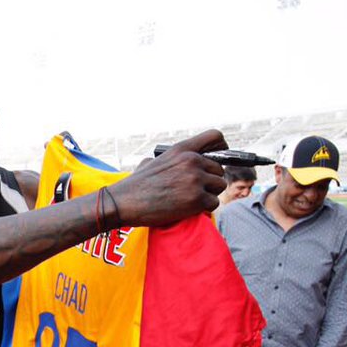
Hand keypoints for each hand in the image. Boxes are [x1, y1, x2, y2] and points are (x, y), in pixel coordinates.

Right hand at [109, 130, 226, 227]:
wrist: (124, 202)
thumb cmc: (135, 185)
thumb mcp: (152, 161)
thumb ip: (172, 159)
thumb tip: (180, 163)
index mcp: (181, 149)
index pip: (215, 137)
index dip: (222, 147)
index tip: (219, 158)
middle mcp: (191, 161)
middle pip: (219, 169)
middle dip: (210, 181)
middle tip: (195, 190)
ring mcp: (195, 180)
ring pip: (219, 186)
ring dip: (209, 195)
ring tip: (190, 200)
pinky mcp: (197, 199)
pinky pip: (214, 203)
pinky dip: (204, 208)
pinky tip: (189, 209)